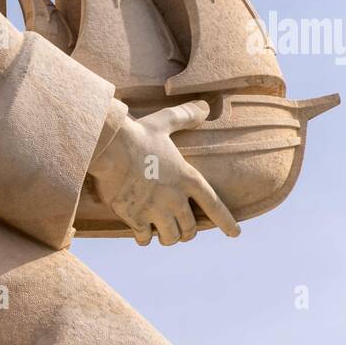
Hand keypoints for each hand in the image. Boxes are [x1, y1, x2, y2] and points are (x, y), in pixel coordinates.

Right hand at [88, 100, 239, 245]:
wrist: (110, 148)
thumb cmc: (138, 134)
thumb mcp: (165, 121)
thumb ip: (186, 116)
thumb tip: (206, 106)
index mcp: (187, 178)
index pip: (214, 205)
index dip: (226, 222)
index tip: (235, 233)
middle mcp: (175, 199)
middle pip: (190, 228)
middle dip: (187, 232)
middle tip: (181, 231)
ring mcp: (155, 210)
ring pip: (170, 237)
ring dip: (167, 237)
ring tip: (162, 234)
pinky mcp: (135, 218)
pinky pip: (144, 238)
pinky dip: (144, 238)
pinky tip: (141, 234)